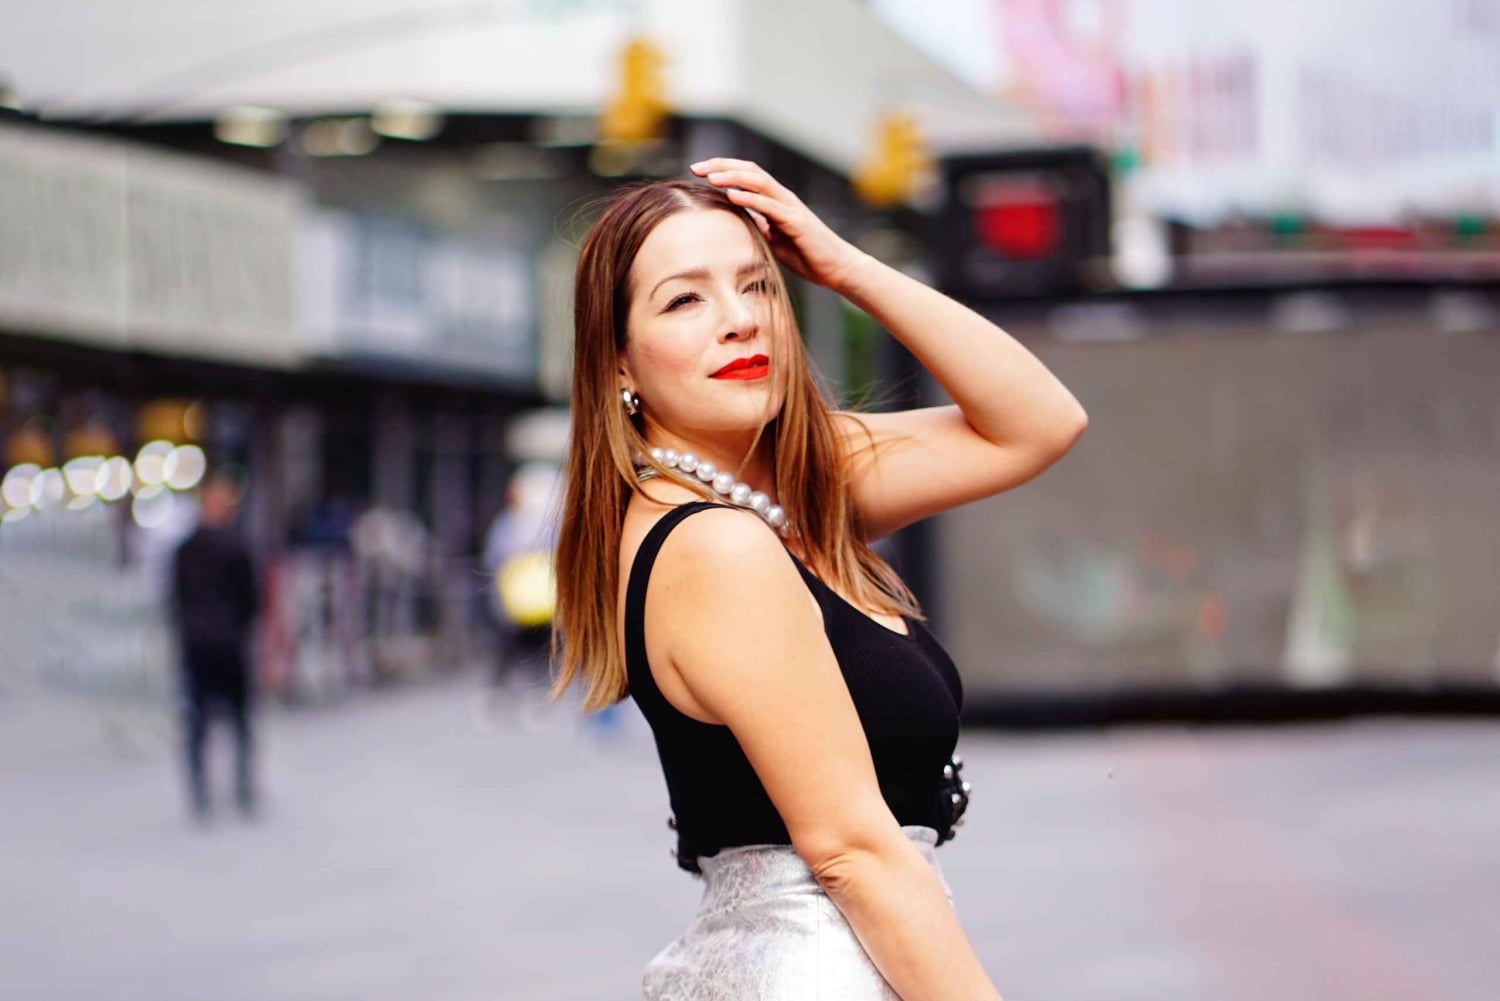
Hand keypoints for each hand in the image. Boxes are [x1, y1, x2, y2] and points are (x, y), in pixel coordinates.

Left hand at [690, 158, 867, 292]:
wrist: (836, 268)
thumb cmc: (806, 255)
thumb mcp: (772, 238)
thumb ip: (757, 224)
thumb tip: (736, 218)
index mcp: (775, 200)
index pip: (746, 175)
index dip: (722, 169)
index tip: (697, 171)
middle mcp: (782, 197)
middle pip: (749, 170)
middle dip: (721, 166)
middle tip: (695, 167)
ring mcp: (790, 207)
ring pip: (759, 182)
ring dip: (733, 177)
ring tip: (710, 177)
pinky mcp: (797, 222)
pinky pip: (770, 206)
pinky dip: (750, 198)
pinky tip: (732, 196)